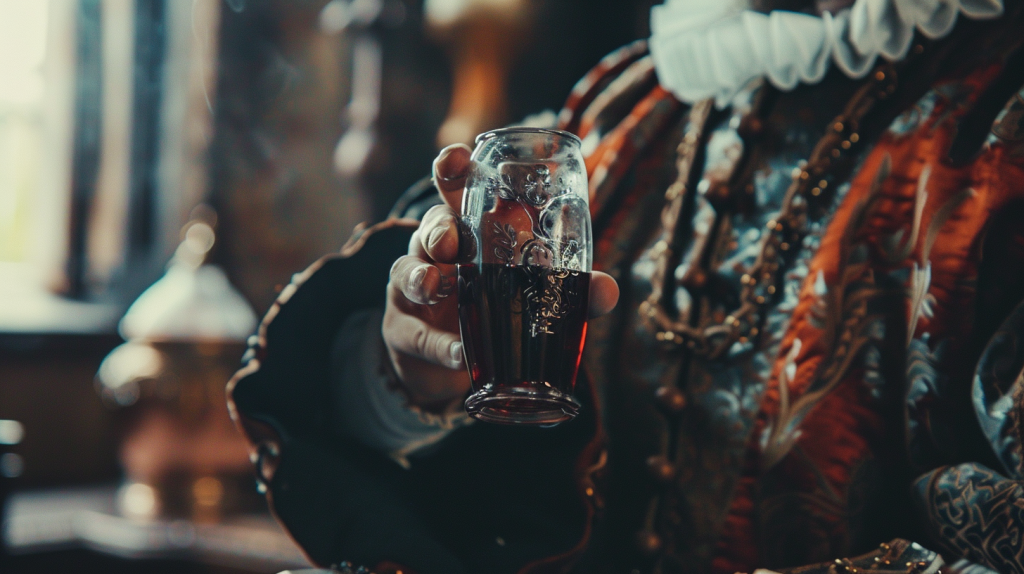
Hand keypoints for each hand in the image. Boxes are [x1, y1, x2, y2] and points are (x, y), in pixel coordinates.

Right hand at [382, 144, 620, 410]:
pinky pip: (415, 332)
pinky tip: (457, 354)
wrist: (453, 359)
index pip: (461, 189)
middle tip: (452, 240)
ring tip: (434, 287)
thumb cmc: (497, 306)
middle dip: (438, 226)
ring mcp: (415, 285)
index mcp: (474, 227)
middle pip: (431, 222)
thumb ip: (573, 292)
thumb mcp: (537, 295)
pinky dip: (437, 344)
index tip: (460, 157)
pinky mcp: (403, 328)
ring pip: (409, 268)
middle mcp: (439, 248)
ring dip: (421, 277)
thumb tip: (606, 291)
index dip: (455, 169)